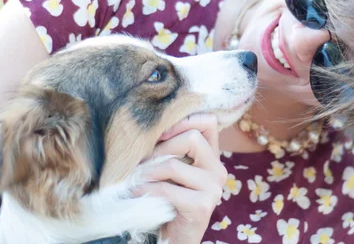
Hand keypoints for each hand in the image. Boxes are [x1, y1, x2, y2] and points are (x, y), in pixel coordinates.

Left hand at [138, 113, 226, 243]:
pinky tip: (137, 193)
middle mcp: (218, 169)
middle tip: (143, 160)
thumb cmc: (171, 199)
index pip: (209, 122)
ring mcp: (213, 188)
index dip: (185, 120)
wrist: (176, 236)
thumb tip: (150, 127)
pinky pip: (166, 188)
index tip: (161, 133)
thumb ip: (173, 149)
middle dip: (161, 147)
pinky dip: (146, 190)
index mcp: (213, 157)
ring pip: (174, 164)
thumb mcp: (175, 170)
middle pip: (192, 137)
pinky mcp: (202, 205)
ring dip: (148, 171)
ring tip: (135, 178)